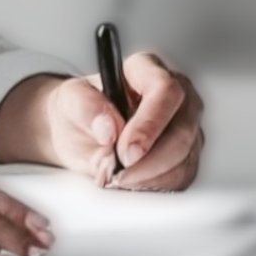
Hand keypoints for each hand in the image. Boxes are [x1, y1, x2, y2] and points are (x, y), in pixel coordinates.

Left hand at [42, 54, 204, 191]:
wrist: (79, 132)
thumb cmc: (80, 109)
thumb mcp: (70, 100)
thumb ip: (87, 108)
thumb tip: (108, 128)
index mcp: (147, 71)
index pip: (165, 91)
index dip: (149, 125)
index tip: (127, 151)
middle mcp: (173, 97)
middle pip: (182, 130)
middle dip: (150, 160)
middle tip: (120, 172)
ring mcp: (183, 126)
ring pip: (184, 158)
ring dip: (150, 176)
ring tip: (118, 177)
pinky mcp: (184, 155)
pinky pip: (181, 176)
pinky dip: (155, 185)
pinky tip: (132, 181)